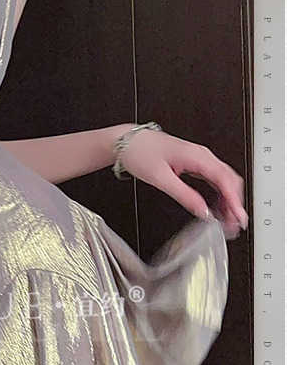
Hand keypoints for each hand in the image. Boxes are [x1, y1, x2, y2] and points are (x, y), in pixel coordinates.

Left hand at [118, 128, 247, 236]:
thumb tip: (203, 212)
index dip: (234, 200)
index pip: (224, 179)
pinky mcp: (194, 162)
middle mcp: (201, 155)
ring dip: (228, 198)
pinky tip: (217, 205)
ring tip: (227, 218)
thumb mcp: (161, 179)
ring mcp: (199, 158)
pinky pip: (214, 178)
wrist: (126, 142)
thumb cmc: (140, 153)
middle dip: (234, 202)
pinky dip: (219, 193)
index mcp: (196, 156)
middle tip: (233, 223)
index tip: (238, 216)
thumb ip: (184, 196)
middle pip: (229, 179)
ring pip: (223, 179)